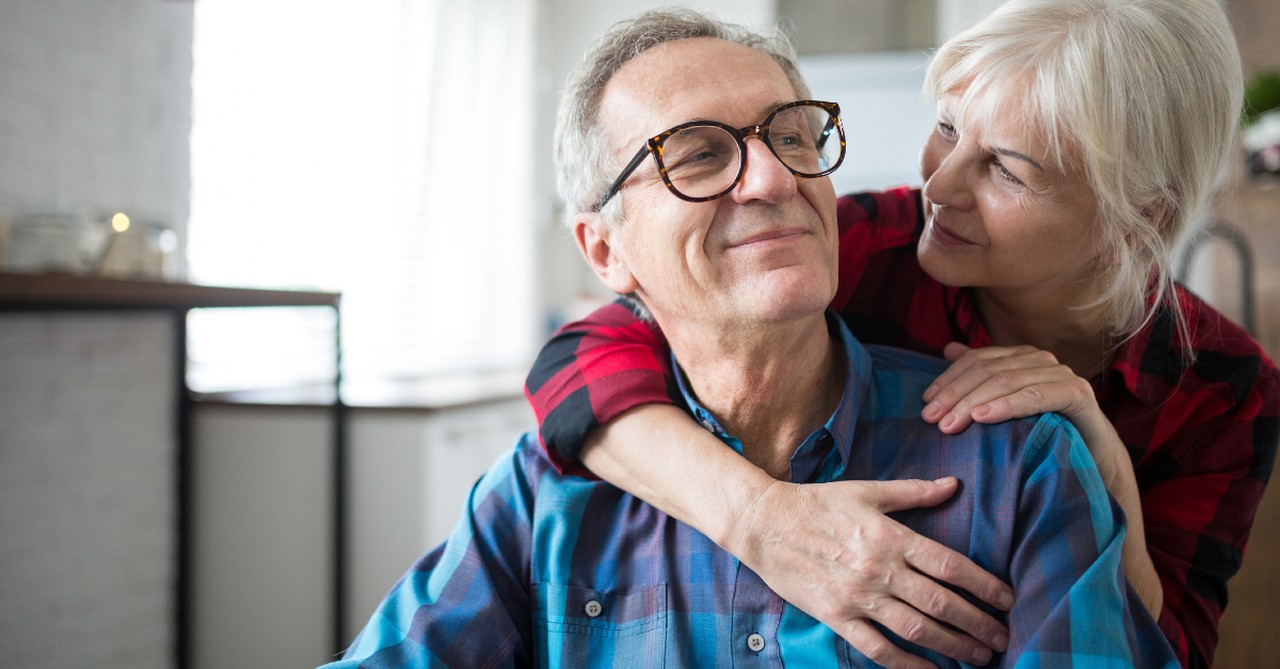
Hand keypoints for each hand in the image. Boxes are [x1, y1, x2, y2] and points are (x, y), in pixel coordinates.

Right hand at [726, 477, 1013, 667]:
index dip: (983, 586)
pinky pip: (878, 647)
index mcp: (890, 536)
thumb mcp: (867, 490)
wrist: (763, 523)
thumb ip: (914, 491)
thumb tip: (954, 485)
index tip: (1006, 599)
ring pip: (916, 629)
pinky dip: (907, 664)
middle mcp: (879, 569)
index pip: (949, 566)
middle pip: (941, 603)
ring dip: (953, 646)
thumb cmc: (817, 503)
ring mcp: (857, 596)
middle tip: (1002, 638)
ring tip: (979, 656)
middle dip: (978, 624)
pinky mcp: (836, 616)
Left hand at [920, 343, 1123, 479]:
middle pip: (987, 370)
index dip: (948, 379)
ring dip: (973, 402)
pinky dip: (1006, 406)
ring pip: (1006, 381)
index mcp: (1020, 356)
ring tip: (950, 424)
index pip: (976, 360)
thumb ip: (981, 375)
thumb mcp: (1006, 404)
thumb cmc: (1045, 431)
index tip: (926, 403)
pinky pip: (1034, 396)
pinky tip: (982, 417)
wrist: (1094, 458)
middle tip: (931, 419)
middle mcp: (1039, 359)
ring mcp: (1060, 373)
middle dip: (955, 394)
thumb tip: (948, 348)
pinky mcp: (1076, 392)